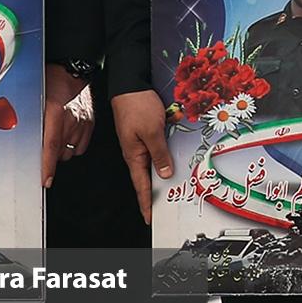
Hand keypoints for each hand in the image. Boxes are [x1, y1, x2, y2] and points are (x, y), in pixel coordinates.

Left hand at [41, 65, 94, 188]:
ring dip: (61, 150)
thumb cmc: (50, 82)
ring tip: (56, 136)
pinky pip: (80, 147)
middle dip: (50, 155)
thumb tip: (22, 142)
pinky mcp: (90, 123)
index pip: (50, 146)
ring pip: (70, 152)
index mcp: (54, 112)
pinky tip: (67, 135)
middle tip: (42, 145)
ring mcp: (82, 123)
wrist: (72, 71)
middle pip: (59, 152)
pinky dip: (72, 145)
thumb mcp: (35, 101)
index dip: (47, 166)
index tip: (45, 180)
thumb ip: (31, 122)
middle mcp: (71, 119)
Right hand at [112, 91, 172, 225]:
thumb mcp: (152, 131)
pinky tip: (171, 160)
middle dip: (154, 193)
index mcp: (134, 154)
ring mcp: (139, 142)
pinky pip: (155, 150)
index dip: (145, 202)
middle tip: (163, 207)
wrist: (130, 85)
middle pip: (146, 176)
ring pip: (153, 162)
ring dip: (161, 174)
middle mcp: (135, 151)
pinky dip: (163, 158)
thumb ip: (159, 153)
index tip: (149, 217)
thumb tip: (164, 174)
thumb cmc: (137, 106)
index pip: (141, 185)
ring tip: (170, 188)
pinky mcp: (144, 133)